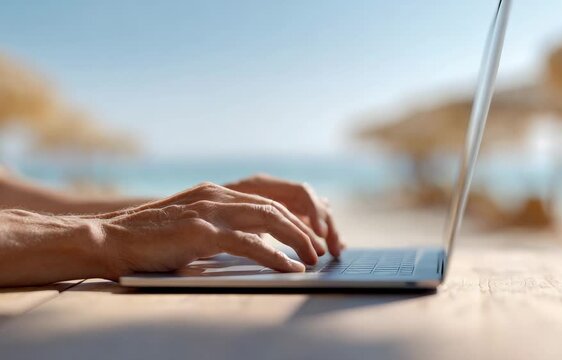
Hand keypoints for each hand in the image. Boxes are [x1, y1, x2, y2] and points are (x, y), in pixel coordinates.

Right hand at [99, 181, 334, 277]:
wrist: (110, 238)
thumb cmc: (148, 239)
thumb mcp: (190, 227)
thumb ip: (220, 230)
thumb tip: (254, 247)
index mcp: (215, 193)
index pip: (265, 201)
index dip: (292, 219)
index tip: (308, 237)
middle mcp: (216, 196)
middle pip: (273, 207)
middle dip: (302, 228)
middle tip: (319, 249)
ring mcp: (209, 211)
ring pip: (268, 219)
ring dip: (297, 239)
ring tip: (313, 258)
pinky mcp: (201, 232)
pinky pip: (249, 243)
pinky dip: (275, 256)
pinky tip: (290, 267)